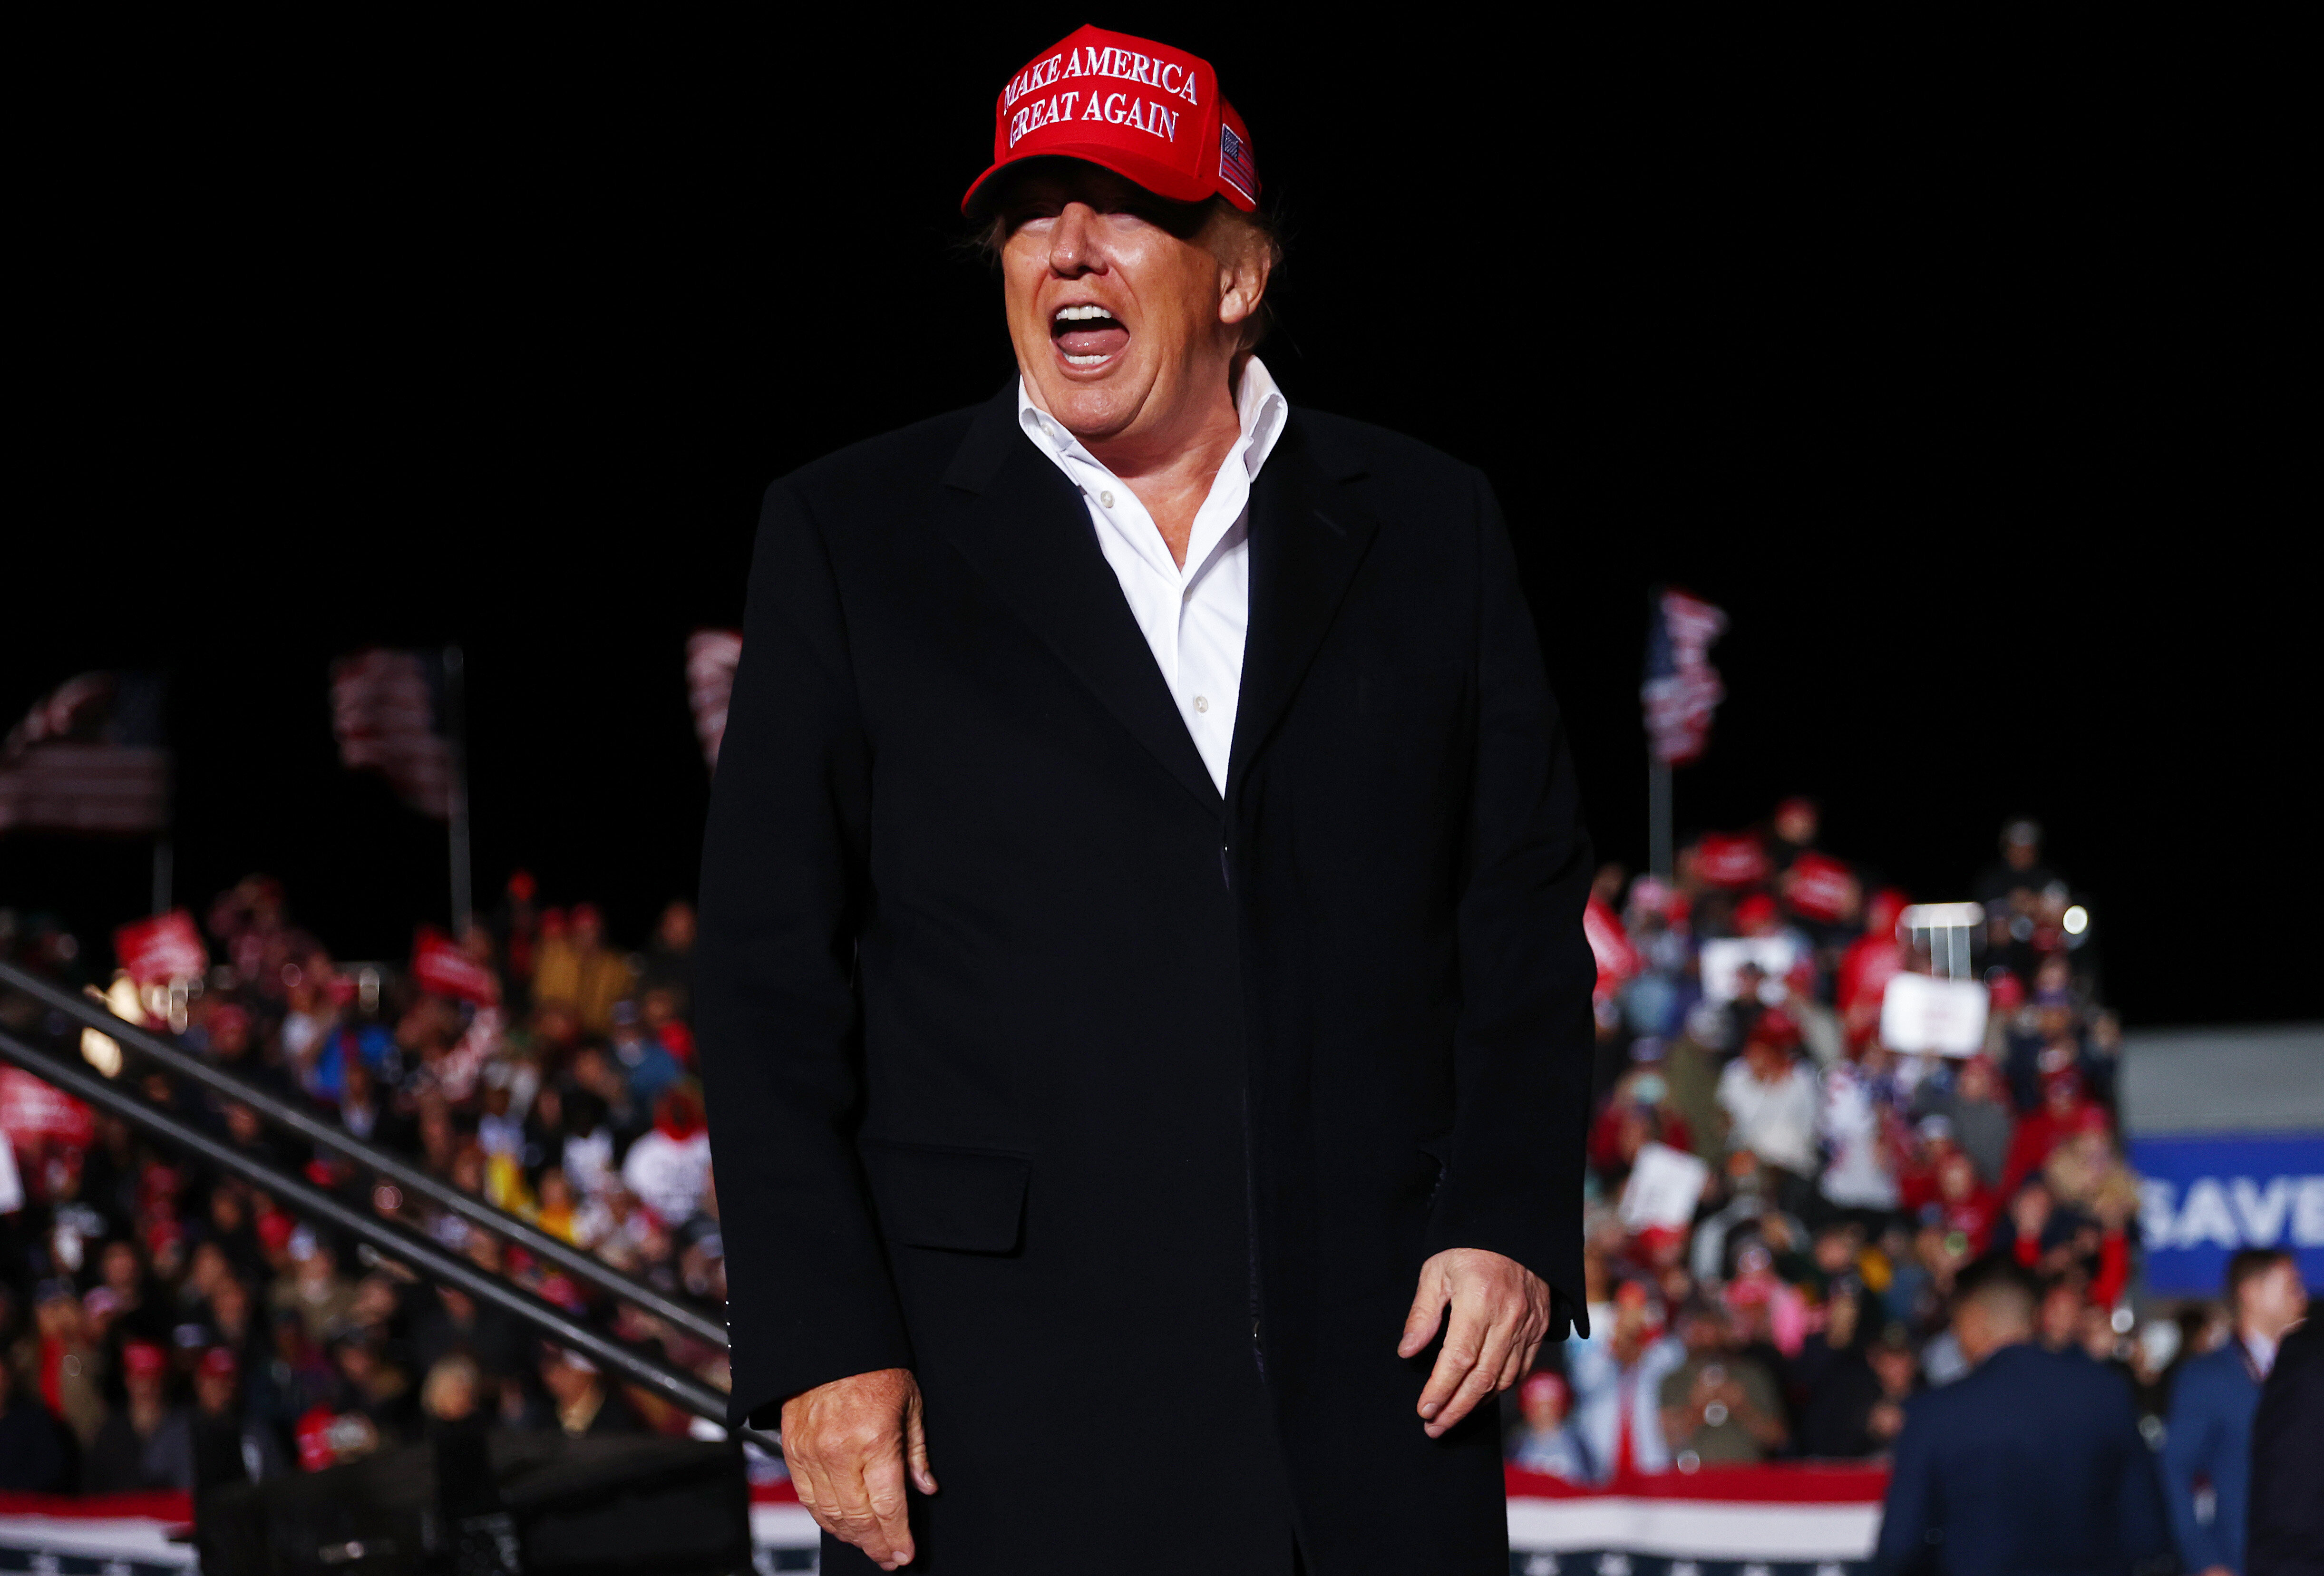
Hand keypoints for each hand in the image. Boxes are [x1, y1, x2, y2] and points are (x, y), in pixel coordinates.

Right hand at [779, 1367, 936, 1570]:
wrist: (827, 1339)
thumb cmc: (872, 1366)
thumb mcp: (909, 1402)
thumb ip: (916, 1451)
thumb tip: (925, 1487)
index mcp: (874, 1440)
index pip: (888, 1506)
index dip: (898, 1537)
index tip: (905, 1554)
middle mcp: (839, 1453)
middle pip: (857, 1518)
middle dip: (876, 1544)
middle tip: (889, 1558)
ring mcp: (811, 1454)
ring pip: (829, 1514)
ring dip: (850, 1536)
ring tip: (868, 1545)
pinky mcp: (792, 1451)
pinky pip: (807, 1497)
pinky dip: (824, 1517)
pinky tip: (840, 1525)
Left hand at [1398, 1248, 1552, 1438]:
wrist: (1516, 1230)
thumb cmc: (1470, 1248)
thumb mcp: (1436, 1270)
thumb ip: (1423, 1313)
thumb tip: (1407, 1351)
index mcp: (1479, 1301)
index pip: (1458, 1359)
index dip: (1441, 1389)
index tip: (1424, 1410)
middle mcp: (1508, 1319)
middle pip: (1482, 1378)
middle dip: (1455, 1408)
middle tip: (1433, 1427)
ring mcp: (1528, 1326)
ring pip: (1504, 1379)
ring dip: (1476, 1405)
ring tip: (1451, 1418)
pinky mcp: (1539, 1329)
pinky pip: (1521, 1369)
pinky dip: (1500, 1389)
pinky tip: (1480, 1398)